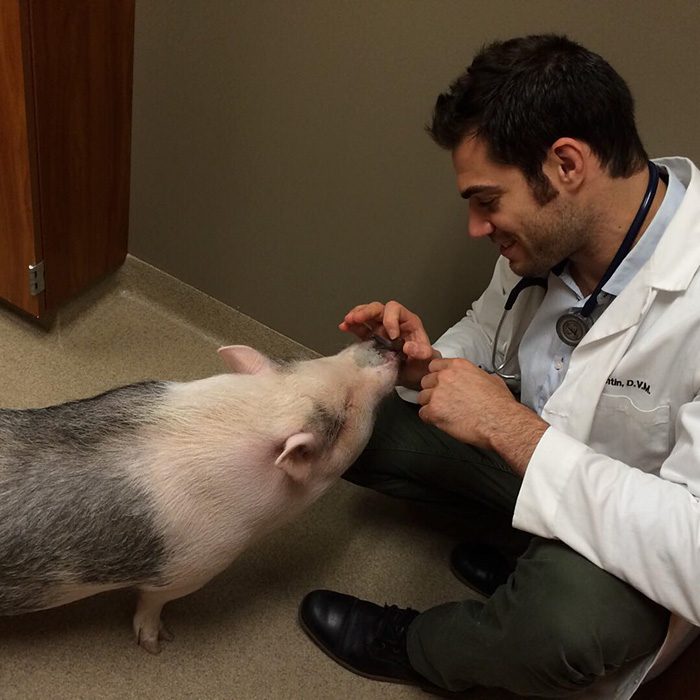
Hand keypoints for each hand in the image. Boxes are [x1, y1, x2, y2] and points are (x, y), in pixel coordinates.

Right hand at [339, 301, 439, 387]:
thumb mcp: (428, 358)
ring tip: (348, 321)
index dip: (391, 320)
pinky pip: (360, 328)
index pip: (396, 310)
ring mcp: (380, 329)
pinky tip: (344, 327)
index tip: (392, 336)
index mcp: (407, 322)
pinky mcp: (371, 338)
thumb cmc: (423, 364)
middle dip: (367, 312)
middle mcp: (393, 322)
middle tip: (357, 318)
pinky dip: (351, 326)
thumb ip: (421, 351)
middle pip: (378, 308)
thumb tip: (407, 346)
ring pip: (367, 315)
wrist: (416, 376)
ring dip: (356, 316)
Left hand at [417, 358, 548, 473]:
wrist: (500, 422)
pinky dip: (430, 419)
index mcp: (458, 366)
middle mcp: (445, 377)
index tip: (440, 384)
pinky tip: (441, 421)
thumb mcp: (493, 380)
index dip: (437, 376)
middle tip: (444, 401)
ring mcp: (438, 393)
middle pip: (426, 381)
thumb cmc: (499, 405)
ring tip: (444, 412)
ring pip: (422, 397)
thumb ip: (479, 376)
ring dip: (430, 405)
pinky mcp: (434, 410)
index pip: (434, 365)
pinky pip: (422, 414)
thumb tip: (481, 379)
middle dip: (433, 391)